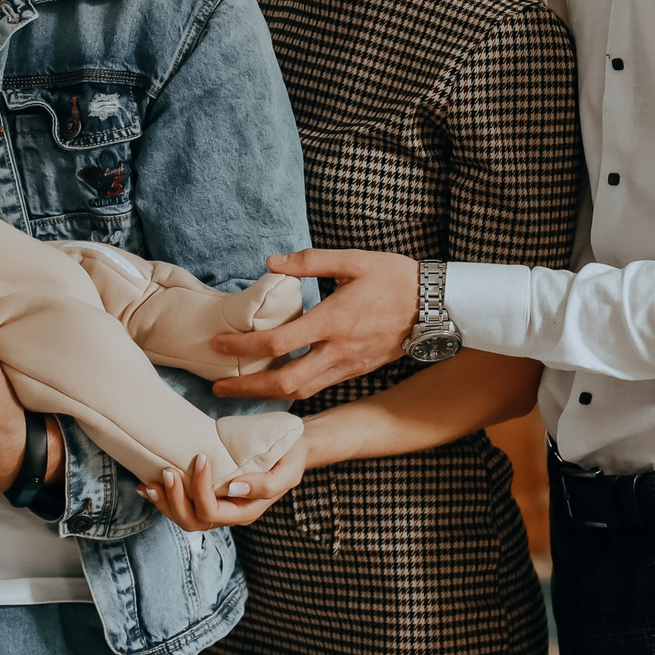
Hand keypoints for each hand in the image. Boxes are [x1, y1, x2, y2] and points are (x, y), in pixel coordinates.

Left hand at [140, 432, 309, 531]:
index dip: (201, 490)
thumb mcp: (288, 470)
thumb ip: (266, 485)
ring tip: (151, 481)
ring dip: (164, 501)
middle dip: (175, 498)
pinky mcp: (207, 496)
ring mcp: (216, 506)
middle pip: (193, 520)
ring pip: (183, 517)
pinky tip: (147, 486)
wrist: (290, 450)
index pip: (213, 511)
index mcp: (245, 511)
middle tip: (168, 469)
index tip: (201, 458)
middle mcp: (228, 514)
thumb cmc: (290, 458)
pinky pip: (181, 505)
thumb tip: (234, 488)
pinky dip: (162, 497)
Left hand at [208, 249, 420, 401]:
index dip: (244, 346)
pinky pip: (316, 388)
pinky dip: (289, 390)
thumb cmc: (395, 278)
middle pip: (285, 383)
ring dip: (266, 394)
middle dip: (248, 389)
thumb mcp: (354, 260)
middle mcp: (338, 351)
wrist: (437, 306)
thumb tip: (271, 263)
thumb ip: (310, 261)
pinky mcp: (354, 371)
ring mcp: (347, 366)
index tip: (217, 343)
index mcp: (334, 321)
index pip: (279, 342)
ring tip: (239, 388)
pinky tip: (274, 382)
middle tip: (218, 386)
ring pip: (300, 392)